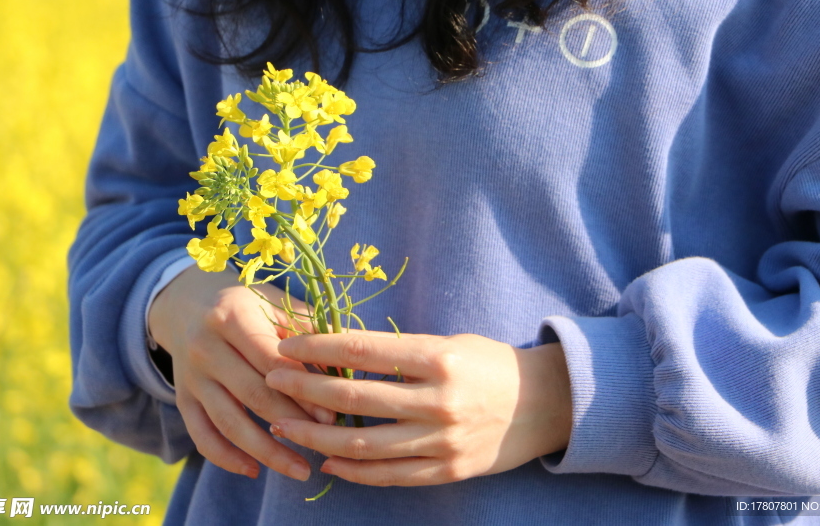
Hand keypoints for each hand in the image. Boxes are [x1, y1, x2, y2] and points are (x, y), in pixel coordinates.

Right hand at [148, 264, 333, 480]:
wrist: (186, 302)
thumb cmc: (247, 303)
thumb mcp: (275, 302)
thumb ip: (309, 329)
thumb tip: (348, 363)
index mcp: (232, 317)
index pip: (272, 362)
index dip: (303, 390)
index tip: (332, 414)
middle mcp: (205, 348)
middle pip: (253, 395)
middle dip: (292, 422)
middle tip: (325, 442)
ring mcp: (191, 377)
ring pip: (228, 423)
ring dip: (266, 452)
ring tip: (300, 470)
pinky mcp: (182, 398)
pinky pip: (202, 435)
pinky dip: (226, 457)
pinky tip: (254, 470)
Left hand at [264, 331, 571, 486]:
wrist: (547, 404)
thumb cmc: (493, 364)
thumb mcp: (452, 344)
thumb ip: (403, 353)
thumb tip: (343, 353)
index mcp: (439, 358)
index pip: (364, 350)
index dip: (319, 348)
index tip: (287, 346)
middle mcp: (438, 401)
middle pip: (355, 398)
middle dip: (305, 389)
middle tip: (272, 381)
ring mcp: (442, 441)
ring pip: (364, 444)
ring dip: (316, 435)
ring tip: (283, 424)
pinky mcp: (447, 471)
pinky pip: (390, 476)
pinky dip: (354, 470)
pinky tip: (328, 461)